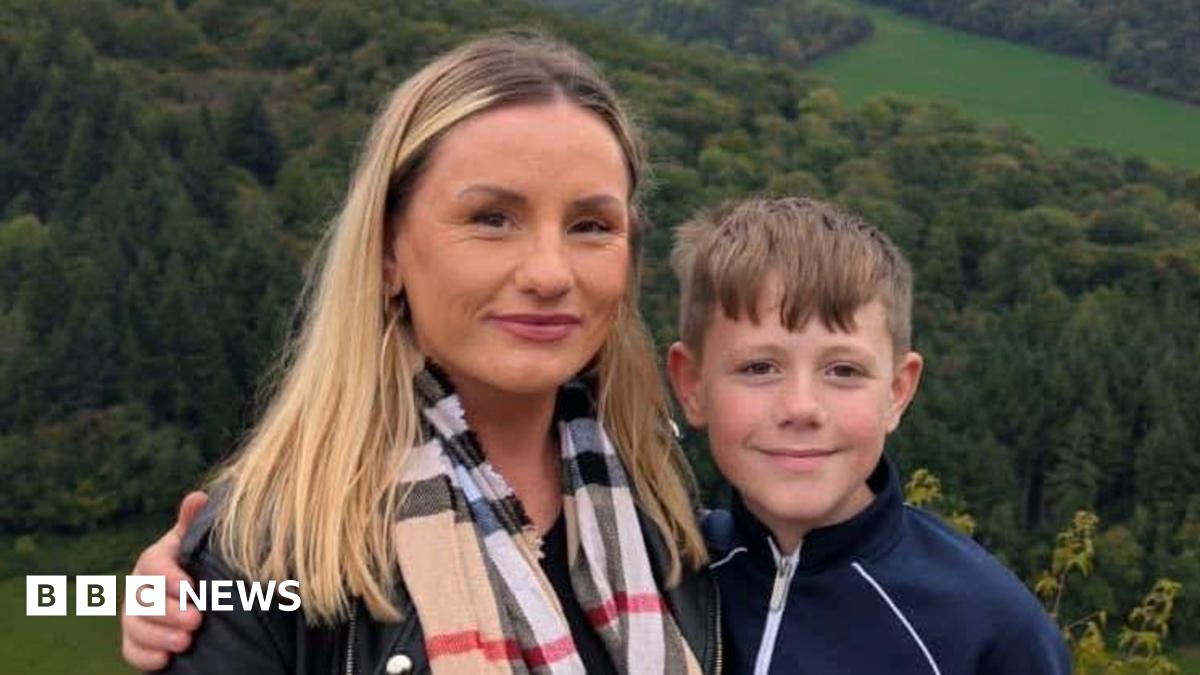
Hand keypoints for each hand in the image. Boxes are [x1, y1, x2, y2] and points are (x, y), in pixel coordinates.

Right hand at [120, 491, 208, 669]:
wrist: (197, 595)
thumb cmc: (198, 564)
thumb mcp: (197, 543)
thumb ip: (194, 524)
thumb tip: (198, 497)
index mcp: (156, 560)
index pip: (154, 565)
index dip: (170, 577)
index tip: (192, 589)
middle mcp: (139, 586)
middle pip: (143, 599)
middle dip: (169, 611)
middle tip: (196, 620)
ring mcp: (134, 614)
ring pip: (136, 626)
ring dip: (159, 635)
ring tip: (186, 642)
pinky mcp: (135, 640)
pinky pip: (131, 650)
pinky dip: (145, 656)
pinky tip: (165, 660)